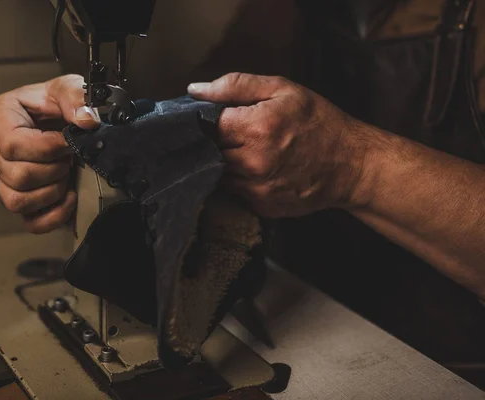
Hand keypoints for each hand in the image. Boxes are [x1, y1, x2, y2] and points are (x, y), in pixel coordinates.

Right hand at [0, 74, 99, 232]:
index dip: (46, 148)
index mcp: (1, 118)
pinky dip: (54, 216)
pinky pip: (30, 221)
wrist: (70, 120)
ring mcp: (6, 177)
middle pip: (17, 176)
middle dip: (53, 169)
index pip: (12, 145)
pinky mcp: (23, 198)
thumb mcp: (69, 87)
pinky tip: (69, 197)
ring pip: (17, 201)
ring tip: (66, 173)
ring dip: (52, 191)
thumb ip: (76, 97)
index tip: (68, 141)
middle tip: (69, 156)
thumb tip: (85, 120)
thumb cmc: (61, 103)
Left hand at [188, 73, 368, 217]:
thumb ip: (235, 86)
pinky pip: (236, 192)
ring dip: (228, 162)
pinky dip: (242, 181)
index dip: (211, 120)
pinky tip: (261, 170)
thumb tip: (194, 90)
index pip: (207, 125)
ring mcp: (257, 189)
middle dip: (220, 142)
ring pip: (220, 174)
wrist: (351, 164)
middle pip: (210, 152)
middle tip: (240, 134)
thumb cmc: (317, 122)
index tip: (223, 118)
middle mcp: (253, 163)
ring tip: (252, 151)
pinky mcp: (262, 206)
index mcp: (256, 128)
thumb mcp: (281, 90)